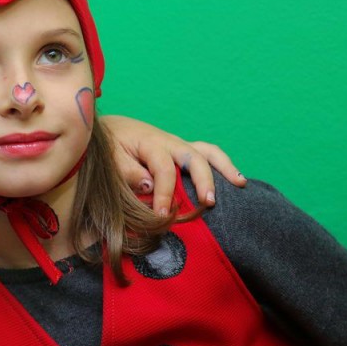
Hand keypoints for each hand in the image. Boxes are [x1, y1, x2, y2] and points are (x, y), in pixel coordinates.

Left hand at [100, 114, 245, 215]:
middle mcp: (169, 142)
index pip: (163, 170)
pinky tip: (236, 180)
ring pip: (207, 152)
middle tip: (208, 203)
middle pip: (193, 157)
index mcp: (150, 143)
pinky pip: (206, 154)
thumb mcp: (109, 158)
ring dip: (225, 167)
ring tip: (240, 184)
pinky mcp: (181, 151)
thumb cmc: (107, 145)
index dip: (165, 194)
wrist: (106, 129)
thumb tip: (148, 185)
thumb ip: (126, 172)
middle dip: (203, 180)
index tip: (163, 216)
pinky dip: (222, 165)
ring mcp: (178, 145)